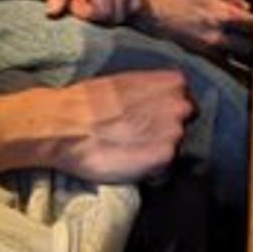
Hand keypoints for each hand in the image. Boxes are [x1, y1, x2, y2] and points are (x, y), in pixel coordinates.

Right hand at [50, 71, 192, 183]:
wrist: (67, 125)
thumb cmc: (89, 101)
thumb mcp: (128, 82)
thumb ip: (152, 92)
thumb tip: (157, 103)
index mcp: (174, 82)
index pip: (185, 101)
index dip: (168, 112)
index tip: (153, 119)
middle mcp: (181, 106)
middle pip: (184, 124)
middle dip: (166, 130)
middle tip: (140, 137)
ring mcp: (176, 132)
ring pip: (175, 147)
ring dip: (158, 150)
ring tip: (130, 151)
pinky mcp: (164, 158)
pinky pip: (165, 169)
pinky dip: (151, 170)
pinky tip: (130, 165)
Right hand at [136, 0, 252, 60]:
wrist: (144, 11)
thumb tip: (245, 3)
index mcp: (221, 13)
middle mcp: (217, 34)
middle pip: (249, 45)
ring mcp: (206, 46)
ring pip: (236, 55)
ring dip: (245, 50)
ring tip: (252, 45)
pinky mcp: (196, 53)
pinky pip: (221, 56)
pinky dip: (229, 54)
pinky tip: (233, 50)